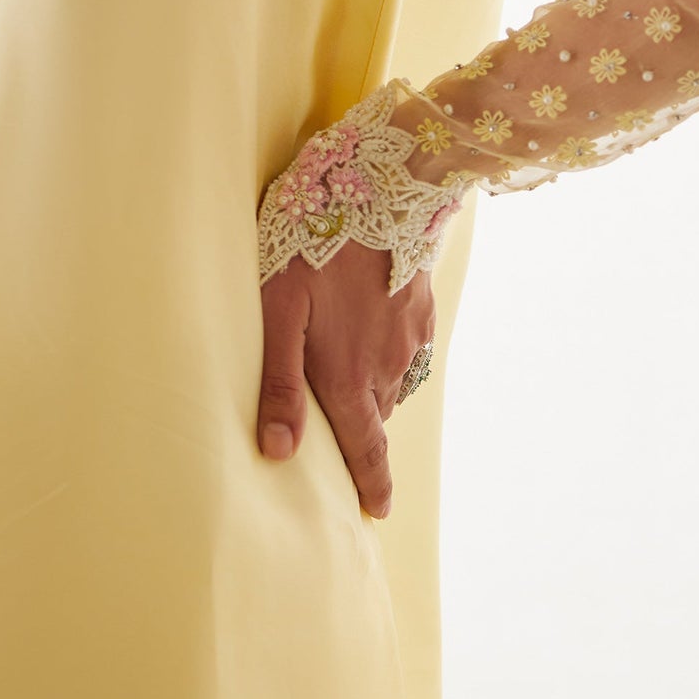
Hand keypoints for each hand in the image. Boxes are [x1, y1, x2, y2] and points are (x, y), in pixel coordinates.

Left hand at [255, 241, 435, 518]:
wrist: (380, 187)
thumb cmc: (311, 244)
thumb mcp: (277, 310)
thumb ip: (278, 383)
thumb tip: (277, 452)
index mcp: (349, 377)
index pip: (366, 451)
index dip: (371, 485)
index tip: (377, 511)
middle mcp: (386, 367)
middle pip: (372, 415)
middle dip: (357, 427)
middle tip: (335, 426)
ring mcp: (409, 336)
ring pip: (389, 380)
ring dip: (369, 384)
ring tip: (341, 366)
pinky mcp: (421, 306)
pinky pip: (404, 345)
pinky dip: (385, 350)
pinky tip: (364, 324)